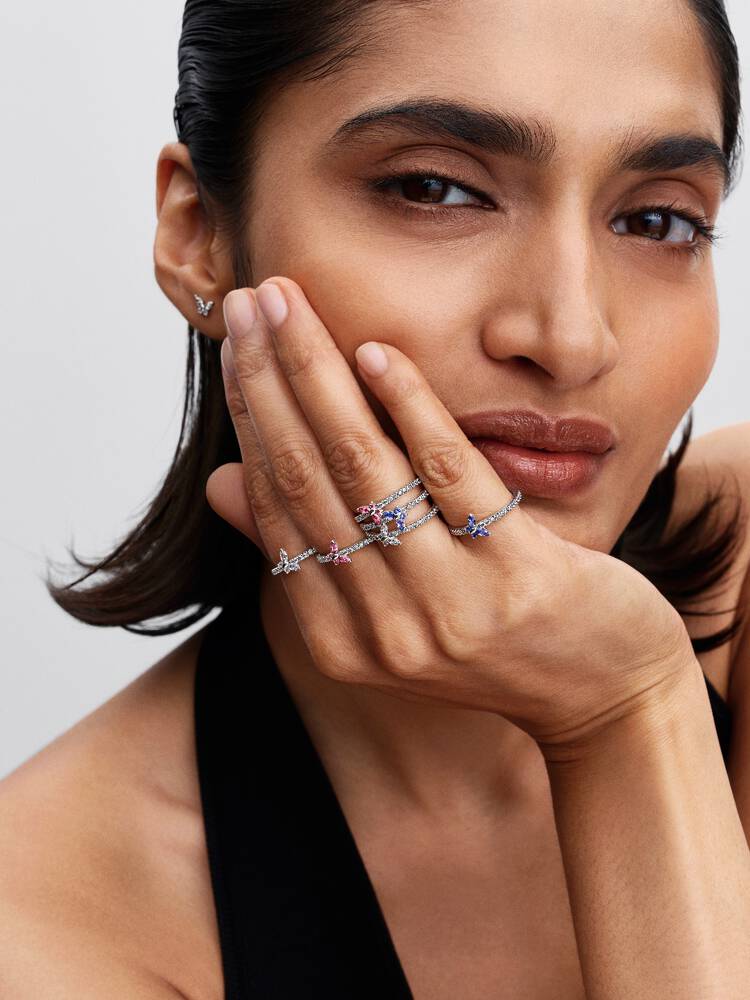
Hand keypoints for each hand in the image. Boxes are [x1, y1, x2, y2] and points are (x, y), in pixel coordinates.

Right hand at [207, 277, 693, 757]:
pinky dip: (410, 407)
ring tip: (291, 304)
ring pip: (364, 469)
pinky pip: (449, 475)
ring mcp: (448, 606)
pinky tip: (378, 354)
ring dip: (319, 376)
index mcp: (341, 643)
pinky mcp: (516, 576)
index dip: (251, 420)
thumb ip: (315, 553)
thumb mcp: (397, 612)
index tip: (237, 349)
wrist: (606, 695)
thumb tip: (221, 482)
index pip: (279, 509)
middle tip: (250, 301)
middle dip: (269, 380)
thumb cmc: (498, 639)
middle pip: (308, 480)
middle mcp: (383, 632)